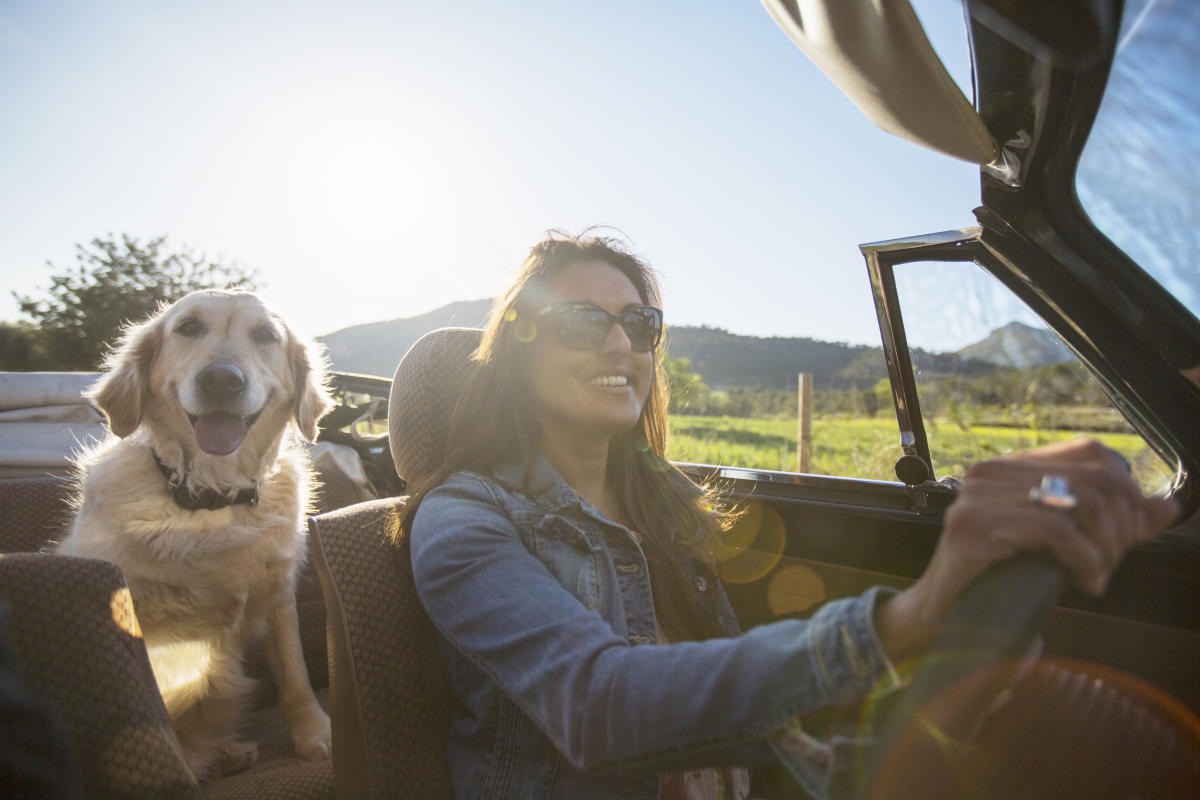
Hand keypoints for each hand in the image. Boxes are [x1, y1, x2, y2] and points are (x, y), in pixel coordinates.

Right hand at [878, 438, 1177, 659]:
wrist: (942, 618)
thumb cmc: (999, 581)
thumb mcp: (1061, 545)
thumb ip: (1112, 524)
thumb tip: (1167, 507)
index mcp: (1010, 466)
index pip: (1092, 455)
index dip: (1126, 494)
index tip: (1127, 537)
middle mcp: (990, 472)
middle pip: (1094, 480)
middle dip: (1121, 528)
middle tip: (1110, 564)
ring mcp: (977, 497)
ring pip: (1080, 505)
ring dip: (1105, 548)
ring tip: (1096, 574)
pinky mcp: (971, 527)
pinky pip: (1055, 531)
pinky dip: (1085, 559)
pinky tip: (1084, 581)